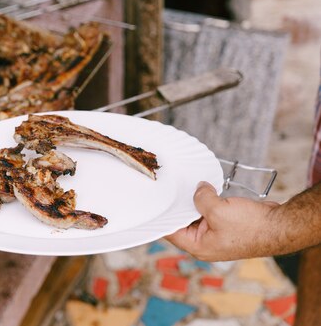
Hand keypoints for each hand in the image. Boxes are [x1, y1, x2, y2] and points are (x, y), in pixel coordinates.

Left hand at [165, 181, 280, 260]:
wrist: (280, 226)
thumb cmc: (252, 226)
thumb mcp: (218, 210)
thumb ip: (201, 199)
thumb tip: (198, 188)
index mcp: (198, 247)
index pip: (170, 232)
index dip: (162, 216)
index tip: (153, 202)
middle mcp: (205, 244)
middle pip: (182, 223)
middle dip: (178, 206)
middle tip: (168, 189)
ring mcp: (215, 235)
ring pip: (195, 217)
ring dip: (193, 203)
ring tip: (185, 186)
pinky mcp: (225, 227)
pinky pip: (208, 213)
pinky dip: (205, 202)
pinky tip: (202, 189)